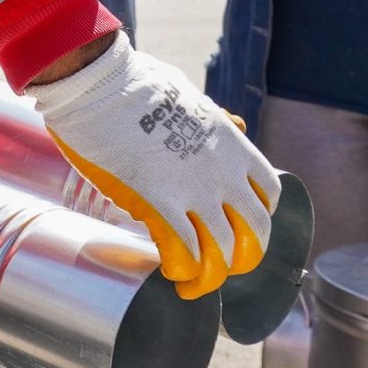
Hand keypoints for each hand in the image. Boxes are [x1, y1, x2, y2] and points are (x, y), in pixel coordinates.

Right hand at [23, 34, 280, 299]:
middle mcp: (223, 173)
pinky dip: (181, 270)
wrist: (99, 83)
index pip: (267, 193)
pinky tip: (170, 272)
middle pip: (255, 234)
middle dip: (241, 258)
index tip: (240, 223)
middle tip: (221, 265)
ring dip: (210, 277)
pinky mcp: (158, 204)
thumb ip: (213, 117)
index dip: (258, 216)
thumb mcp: (189, 94)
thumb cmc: (135, 83)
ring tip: (191, 285)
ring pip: (222, 254)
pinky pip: (183, 252)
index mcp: (232, 145)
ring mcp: (193, 191)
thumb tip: (234, 123)